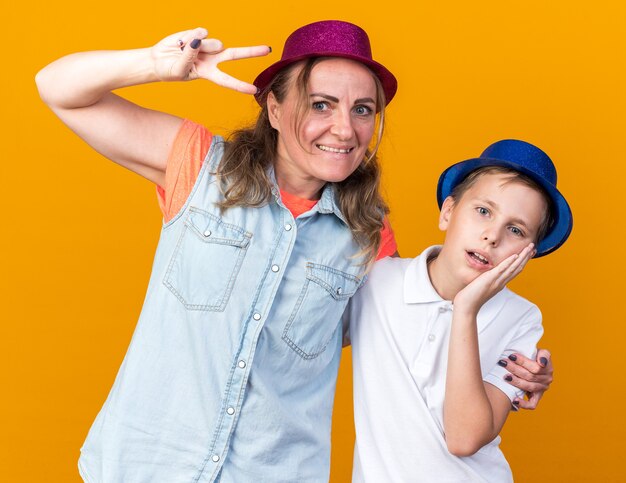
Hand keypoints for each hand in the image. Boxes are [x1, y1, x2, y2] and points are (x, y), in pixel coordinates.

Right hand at [151, 27, 270, 92]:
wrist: (157, 60)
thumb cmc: (169, 70)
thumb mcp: (179, 70)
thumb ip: (189, 57)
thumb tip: (198, 41)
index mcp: (209, 74)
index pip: (227, 80)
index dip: (240, 85)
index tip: (254, 90)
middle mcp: (212, 60)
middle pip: (234, 54)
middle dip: (251, 52)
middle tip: (267, 50)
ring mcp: (206, 47)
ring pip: (212, 42)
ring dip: (198, 46)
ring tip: (183, 50)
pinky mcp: (198, 35)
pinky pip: (199, 33)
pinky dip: (189, 37)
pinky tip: (181, 43)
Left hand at [453, 243, 534, 314]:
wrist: (467, 306)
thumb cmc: (472, 297)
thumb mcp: (483, 286)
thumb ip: (488, 281)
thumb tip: (489, 275)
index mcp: (500, 283)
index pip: (514, 271)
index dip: (522, 262)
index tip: (528, 254)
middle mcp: (501, 282)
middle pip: (517, 268)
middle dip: (526, 257)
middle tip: (533, 247)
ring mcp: (497, 281)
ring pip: (513, 267)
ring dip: (522, 257)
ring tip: (529, 248)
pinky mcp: (490, 279)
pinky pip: (501, 270)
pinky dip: (509, 262)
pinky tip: (515, 256)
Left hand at [504, 349, 552, 409]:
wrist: (534, 364)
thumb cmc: (534, 356)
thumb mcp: (541, 351)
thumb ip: (544, 354)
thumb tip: (542, 363)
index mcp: (548, 368)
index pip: (536, 367)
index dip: (523, 362)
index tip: (511, 356)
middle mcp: (547, 380)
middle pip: (530, 377)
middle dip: (515, 369)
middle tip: (503, 363)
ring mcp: (542, 389)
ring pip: (529, 387)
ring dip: (516, 382)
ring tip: (505, 376)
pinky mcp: (537, 397)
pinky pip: (532, 404)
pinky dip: (523, 403)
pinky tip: (514, 400)